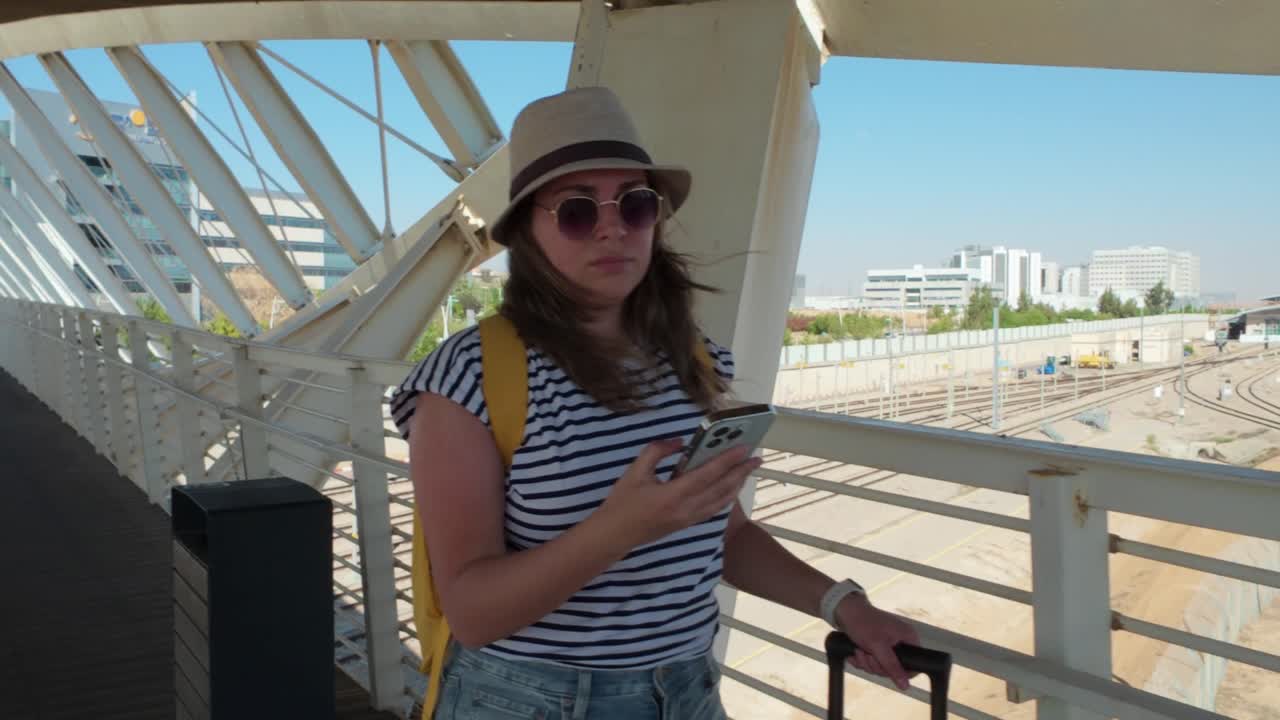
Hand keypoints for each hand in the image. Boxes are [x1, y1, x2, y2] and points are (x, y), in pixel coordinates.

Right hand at [597, 438, 762, 548]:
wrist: (614, 535)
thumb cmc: (622, 502)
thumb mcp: (635, 471)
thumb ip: (657, 451)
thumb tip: (680, 442)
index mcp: (673, 495)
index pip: (707, 474)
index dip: (727, 460)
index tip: (744, 448)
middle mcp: (686, 509)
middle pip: (721, 489)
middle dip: (740, 472)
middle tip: (756, 458)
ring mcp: (688, 519)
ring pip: (721, 501)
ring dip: (737, 485)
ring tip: (748, 470)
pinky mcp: (686, 524)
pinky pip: (713, 509)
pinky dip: (726, 497)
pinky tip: (731, 488)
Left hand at [835, 594, 920, 691]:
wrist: (844, 611)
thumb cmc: (863, 622)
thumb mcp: (878, 646)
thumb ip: (892, 666)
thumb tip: (905, 685)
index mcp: (908, 638)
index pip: (914, 665)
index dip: (900, 671)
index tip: (885, 667)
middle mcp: (900, 642)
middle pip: (894, 669)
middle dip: (877, 664)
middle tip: (868, 654)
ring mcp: (888, 645)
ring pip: (881, 668)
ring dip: (867, 662)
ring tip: (860, 649)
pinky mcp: (876, 648)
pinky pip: (872, 663)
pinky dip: (862, 660)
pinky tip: (855, 651)